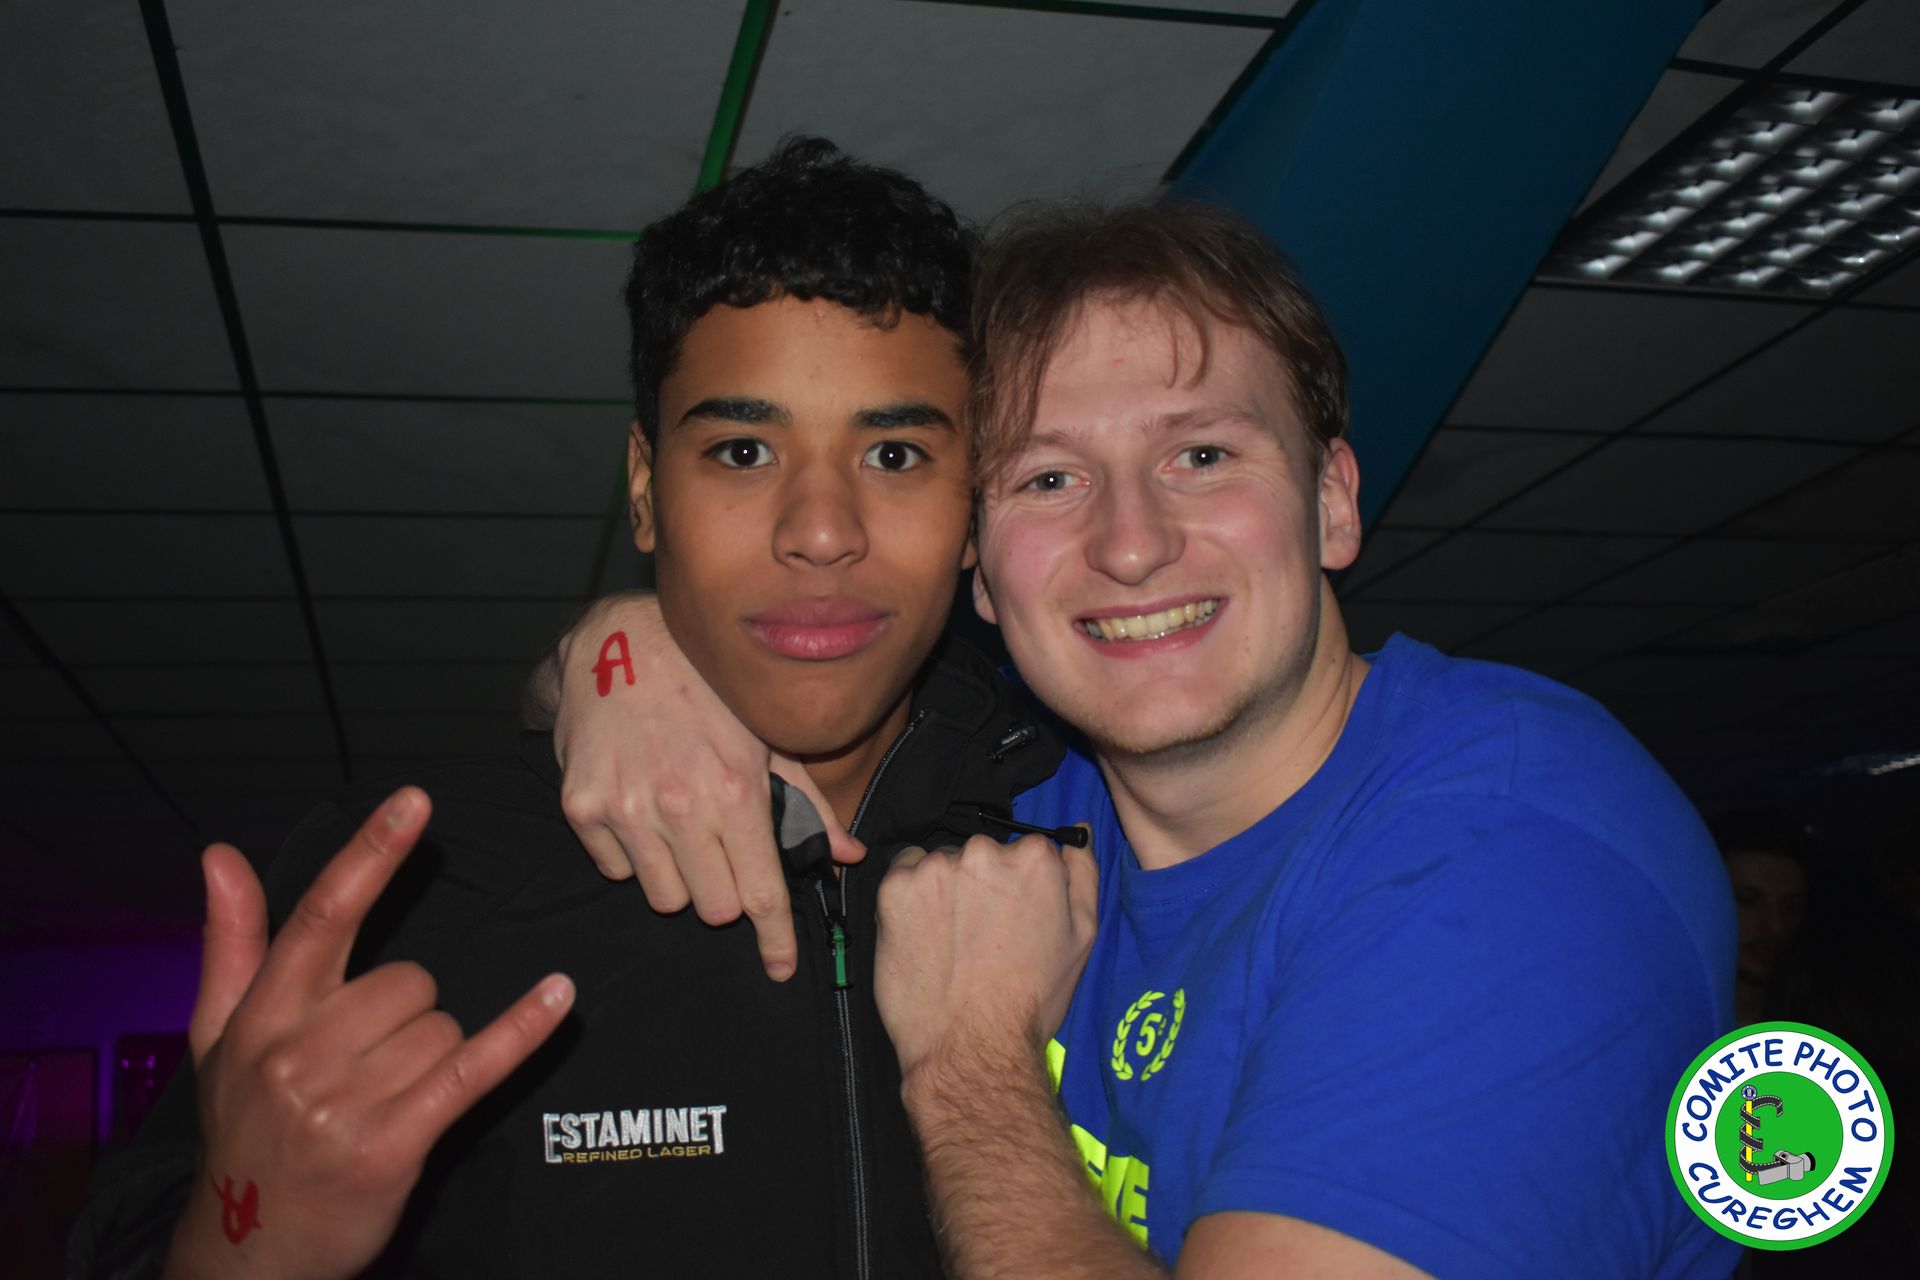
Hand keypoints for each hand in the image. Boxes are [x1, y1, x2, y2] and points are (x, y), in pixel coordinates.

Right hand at [163, 788, 573, 1279]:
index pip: (323, 916)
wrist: (248, 1250)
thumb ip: (231, 942)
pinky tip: (557, 997)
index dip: (372, 854)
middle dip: (406, 1015)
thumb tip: (221, 856)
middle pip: (410, 981)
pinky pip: (472, 1066)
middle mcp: (298, 1051)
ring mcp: (344, 1100)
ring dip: (430, 1055)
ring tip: (385, 1097)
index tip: (416, 800)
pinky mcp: (392, 1142)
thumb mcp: (219, 1038)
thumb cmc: (245, 1131)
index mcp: (262, 1015)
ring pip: (440, 1025)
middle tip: (368, 1065)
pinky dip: (520, 1032)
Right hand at [553, 592, 861, 980]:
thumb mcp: (767, 737)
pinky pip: (616, 870)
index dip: (776, 941)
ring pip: (664, 896)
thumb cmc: (707, 689)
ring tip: (679, 824)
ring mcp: (627, 810)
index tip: (781, 968)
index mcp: (736, 791)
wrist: (620, 643)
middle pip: (713, 910)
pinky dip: (632, 854)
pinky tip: (641, 807)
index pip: (762, 894)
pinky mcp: (583, 808)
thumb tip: (849, 854)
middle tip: (722, 854)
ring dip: (679, 875)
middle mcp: (681, 807)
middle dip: (726, 893)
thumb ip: (807, 805)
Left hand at [874, 832, 1097, 1081]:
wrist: (971, 1047)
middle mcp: (984, 851)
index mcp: (1035, 859)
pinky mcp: (895, 887)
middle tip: (980, 935)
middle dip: (981, 884)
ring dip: (944, 889)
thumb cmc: (1031, 999)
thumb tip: (1077, 831)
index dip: (1019, 887)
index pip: (1026, 851)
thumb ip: (1082, 874)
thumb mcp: (1082, 936)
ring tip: (950, 941)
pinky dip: (910, 897)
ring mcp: (936, 868)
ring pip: (942, 864)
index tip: (1012, 917)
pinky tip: (923, 936)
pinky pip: (904, 875)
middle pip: (982, 854)